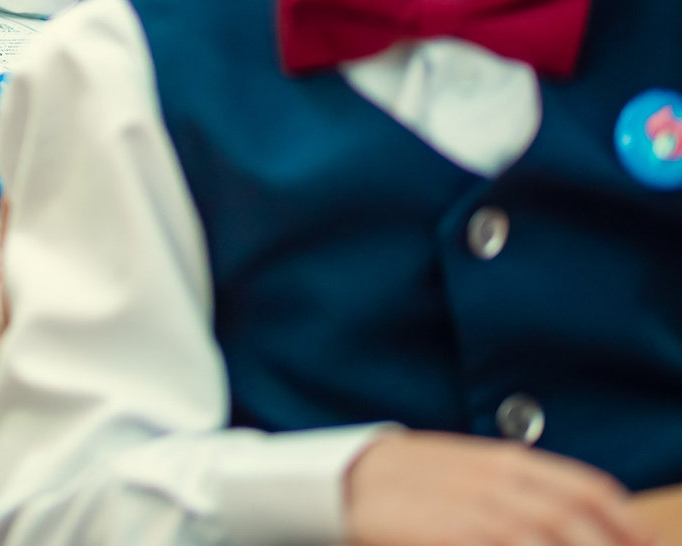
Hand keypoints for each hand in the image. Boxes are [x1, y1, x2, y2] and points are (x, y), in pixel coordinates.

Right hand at [344, 430, 648, 545]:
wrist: (348, 479)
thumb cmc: (414, 480)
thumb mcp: (474, 470)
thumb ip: (524, 487)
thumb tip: (574, 516)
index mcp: (509, 461)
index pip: (590, 490)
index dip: (628, 522)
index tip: (650, 544)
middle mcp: (501, 483)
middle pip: (577, 520)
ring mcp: (478, 511)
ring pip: (548, 538)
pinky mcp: (453, 536)